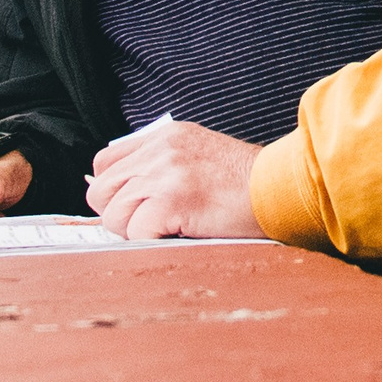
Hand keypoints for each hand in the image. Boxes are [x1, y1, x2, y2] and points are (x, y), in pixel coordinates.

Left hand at [86, 122, 264, 239]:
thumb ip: (160, 167)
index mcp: (164, 137)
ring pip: (113, 216)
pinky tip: (180, 235)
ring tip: (170, 229)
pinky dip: (153, 243)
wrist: (282, 189)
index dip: (113, 192)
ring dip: (136, 232)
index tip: (135, 207)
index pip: (104, 163)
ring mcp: (164, 173)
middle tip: (152, 225)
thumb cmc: (246, 184)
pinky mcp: (172, 200)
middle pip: (99, 192)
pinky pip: (136, 233)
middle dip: (119, 215)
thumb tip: (120, 196)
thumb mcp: (198, 158)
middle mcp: (159, 150)